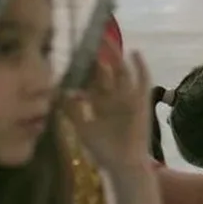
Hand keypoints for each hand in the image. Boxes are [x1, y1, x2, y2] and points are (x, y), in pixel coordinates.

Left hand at [65, 51, 153, 172]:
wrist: (123, 164)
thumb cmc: (102, 150)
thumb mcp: (82, 129)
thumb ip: (72, 111)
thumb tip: (60, 91)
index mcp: (98, 103)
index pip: (90, 80)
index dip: (83, 69)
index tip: (74, 54)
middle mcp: (112, 97)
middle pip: (105, 71)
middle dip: (99, 56)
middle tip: (91, 39)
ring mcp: (127, 97)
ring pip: (121, 71)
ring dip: (115, 56)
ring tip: (107, 41)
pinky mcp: (141, 100)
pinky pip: (142, 80)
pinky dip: (140, 66)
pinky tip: (134, 53)